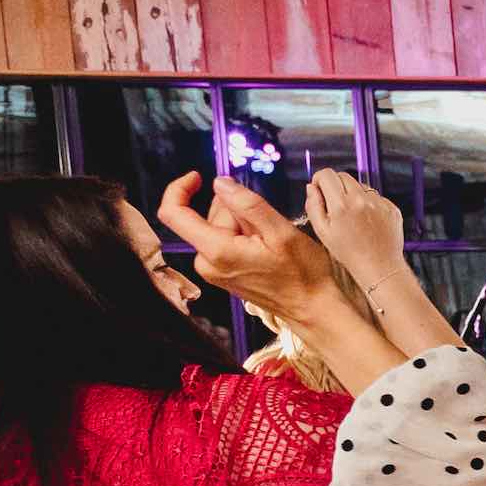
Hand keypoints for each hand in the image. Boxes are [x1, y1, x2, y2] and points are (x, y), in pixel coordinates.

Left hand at [157, 171, 335, 314]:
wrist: (312, 308)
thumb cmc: (303, 274)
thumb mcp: (281, 231)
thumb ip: (247, 204)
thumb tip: (219, 182)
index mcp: (217, 250)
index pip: (173, 214)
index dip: (180, 189)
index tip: (198, 177)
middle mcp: (207, 263)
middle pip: (204, 218)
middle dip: (232, 211)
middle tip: (266, 225)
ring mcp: (213, 270)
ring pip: (215, 229)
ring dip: (240, 224)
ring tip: (269, 240)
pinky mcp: (222, 274)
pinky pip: (222, 243)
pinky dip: (241, 236)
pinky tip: (264, 246)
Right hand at [305, 167, 404, 275]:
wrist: (379, 267)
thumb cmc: (349, 253)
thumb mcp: (321, 231)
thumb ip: (313, 205)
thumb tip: (312, 187)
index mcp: (342, 205)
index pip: (327, 174)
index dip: (320, 180)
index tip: (320, 189)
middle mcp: (362, 200)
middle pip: (343, 176)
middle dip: (335, 185)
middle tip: (335, 205)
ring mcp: (379, 203)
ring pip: (360, 185)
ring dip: (353, 194)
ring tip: (353, 216)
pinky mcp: (391, 207)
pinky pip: (376, 196)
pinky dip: (369, 203)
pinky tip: (367, 221)